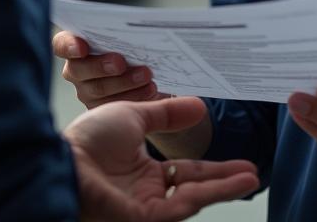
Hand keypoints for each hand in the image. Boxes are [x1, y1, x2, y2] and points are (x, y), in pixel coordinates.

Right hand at [53, 30, 162, 109]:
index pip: (61, 45)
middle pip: (79, 69)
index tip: (82, 47)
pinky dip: (134, 95)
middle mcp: (75, 69)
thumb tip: (136, 24)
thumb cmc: (131, 44)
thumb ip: (121, 30)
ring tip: (145, 75)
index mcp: (74, 44)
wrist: (146, 69)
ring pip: (98, 89)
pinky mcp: (101, 108)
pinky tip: (149, 88)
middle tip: (121, 62)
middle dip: (101, 65)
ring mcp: (86, 90)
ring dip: (124, 82)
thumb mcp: (124, 34)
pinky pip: (114, 105)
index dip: (69, 46)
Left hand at [66, 96, 258, 221]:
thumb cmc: (88, 140)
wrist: (65, 161)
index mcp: (140, 173)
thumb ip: (166, 114)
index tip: (233, 159)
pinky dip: (210, 193)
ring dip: (224, 187)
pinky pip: (184, 205)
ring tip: (252, 176)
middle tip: (252, 171)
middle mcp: (146, 194)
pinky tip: (233, 182)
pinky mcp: (146, 218)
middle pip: (193, 187)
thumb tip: (198, 105)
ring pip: (194, 197)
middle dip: (223, 180)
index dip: (209, 166)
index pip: (183, 172)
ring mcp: (147, 208)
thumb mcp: (133, 116)